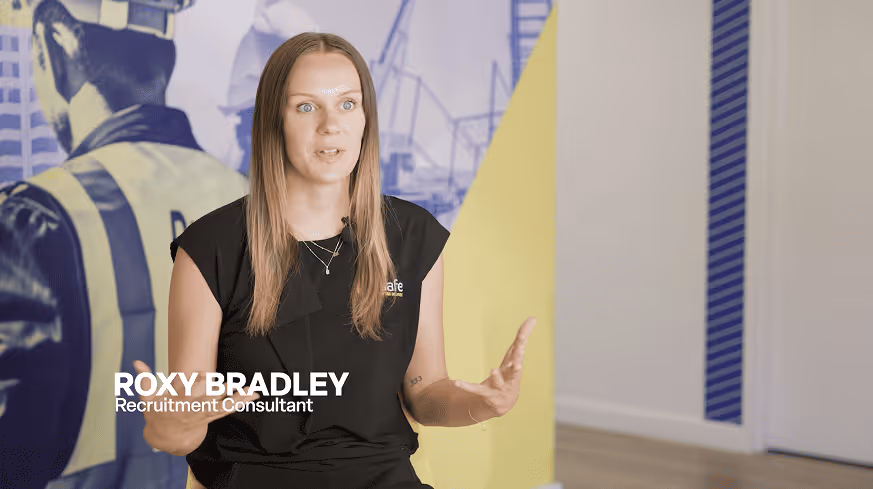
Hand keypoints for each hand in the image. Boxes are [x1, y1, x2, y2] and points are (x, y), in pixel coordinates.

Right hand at [132, 360, 259, 453]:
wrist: (166, 436)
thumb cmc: (157, 413)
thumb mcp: (148, 398)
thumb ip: (145, 380)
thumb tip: (137, 362)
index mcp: (178, 402)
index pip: (189, 391)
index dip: (197, 383)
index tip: (204, 374)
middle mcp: (194, 408)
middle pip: (210, 398)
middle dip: (220, 391)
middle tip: (231, 382)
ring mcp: (205, 413)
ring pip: (223, 405)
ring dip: (238, 397)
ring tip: (251, 389)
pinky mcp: (213, 416)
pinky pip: (229, 409)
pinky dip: (242, 402)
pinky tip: (254, 395)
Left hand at [454, 316, 535, 419]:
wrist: (504, 403)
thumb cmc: (510, 374)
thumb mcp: (514, 355)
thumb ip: (522, 336)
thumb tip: (533, 317)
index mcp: (516, 366)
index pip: (519, 352)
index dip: (521, 342)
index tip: (523, 334)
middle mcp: (511, 377)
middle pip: (515, 370)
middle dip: (517, 365)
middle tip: (519, 361)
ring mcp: (500, 387)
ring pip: (498, 382)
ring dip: (496, 377)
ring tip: (493, 370)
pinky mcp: (487, 394)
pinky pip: (476, 390)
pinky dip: (467, 386)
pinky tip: (457, 382)